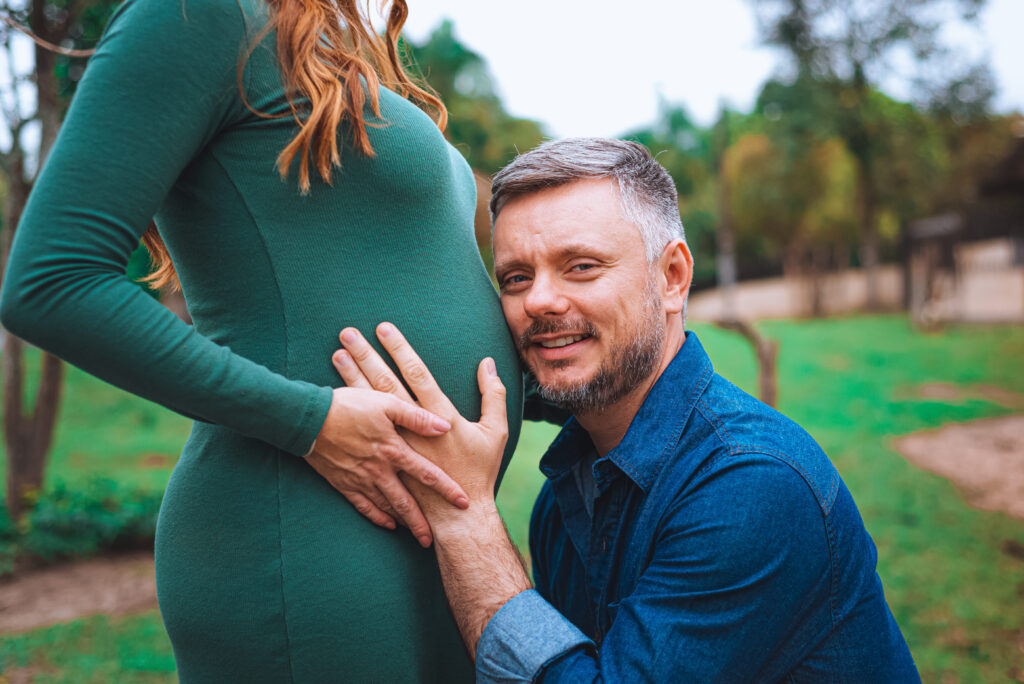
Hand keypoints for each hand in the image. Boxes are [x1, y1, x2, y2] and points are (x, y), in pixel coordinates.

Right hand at [308, 379, 468, 547]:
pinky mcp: (344, 483)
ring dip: (403, 522)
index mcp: (394, 451)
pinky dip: (377, 517)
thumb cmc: (349, 406)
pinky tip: (388, 524)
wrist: (307, 418)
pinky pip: (363, 506)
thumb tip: (445, 426)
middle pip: (407, 503)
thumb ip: (416, 417)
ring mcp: (361, 480)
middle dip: (422, 523)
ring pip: (387, 507)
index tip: (463, 503)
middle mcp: (380, 471)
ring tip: (417, 536)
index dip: (447, 490)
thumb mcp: (386, 404)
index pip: (428, 475)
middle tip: (435, 540)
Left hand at [333, 323, 508, 529]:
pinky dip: (353, 411)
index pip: (416, 373)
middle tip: (348, 333)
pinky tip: (339, 394)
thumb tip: (489, 364)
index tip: (384, 328)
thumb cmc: (479, 472)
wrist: (458, 517)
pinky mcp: (386, 459)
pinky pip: (364, 430)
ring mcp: (396, 444)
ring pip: (370, 404)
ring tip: (337, 354)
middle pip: (385, 383)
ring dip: (353, 378)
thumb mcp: (495, 432)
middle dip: (367, 355)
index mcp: (439, 418)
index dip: (400, 349)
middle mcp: (413, 428)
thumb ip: (494, 396)